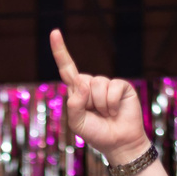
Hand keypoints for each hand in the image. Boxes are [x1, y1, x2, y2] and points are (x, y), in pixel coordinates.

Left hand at [51, 29, 148, 165]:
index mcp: (77, 91)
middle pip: (82, 81)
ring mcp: (107, 84)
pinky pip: (112, 88)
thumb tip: (83, 83)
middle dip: (87, 100)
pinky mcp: (121, 86)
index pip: (67, 68)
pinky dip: (111, 103)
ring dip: (100, 105)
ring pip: (97, 85)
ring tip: (107, 114)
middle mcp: (91, 84)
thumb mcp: (77, 123)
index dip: (60, 51)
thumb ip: (74, 105)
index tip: (54, 32)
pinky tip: (115, 111)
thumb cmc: (97, 133)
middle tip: (96, 114)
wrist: (119, 143)